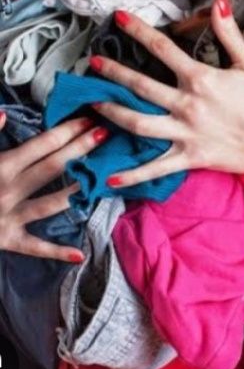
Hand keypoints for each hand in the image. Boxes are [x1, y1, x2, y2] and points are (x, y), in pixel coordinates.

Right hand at [0, 113, 109, 261]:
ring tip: (107, 179)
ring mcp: (9, 216)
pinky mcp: (7, 240)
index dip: (66, 132)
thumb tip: (2, 113)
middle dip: (81, 150)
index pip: (40, 146)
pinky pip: (34, 247)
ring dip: (79, 191)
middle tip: (107, 134)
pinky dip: (56, 252)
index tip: (89, 119)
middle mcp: (7, 191)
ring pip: (52, 203)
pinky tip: (80, 255)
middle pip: (53, 168)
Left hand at [90, 0, 243, 188]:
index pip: (163, 49)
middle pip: (141, 86)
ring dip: (113, 113)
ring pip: (139, 123)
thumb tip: (218, 4)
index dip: (139, 32)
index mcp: (201, 79)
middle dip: (113, 73)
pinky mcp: (191, 157)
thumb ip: (230, 34)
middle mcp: (188, 105)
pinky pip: (156, 168)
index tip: (120, 20)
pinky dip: (133, 175)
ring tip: (94, 107)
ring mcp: (186, 133)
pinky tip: (110, 179)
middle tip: (94, 64)